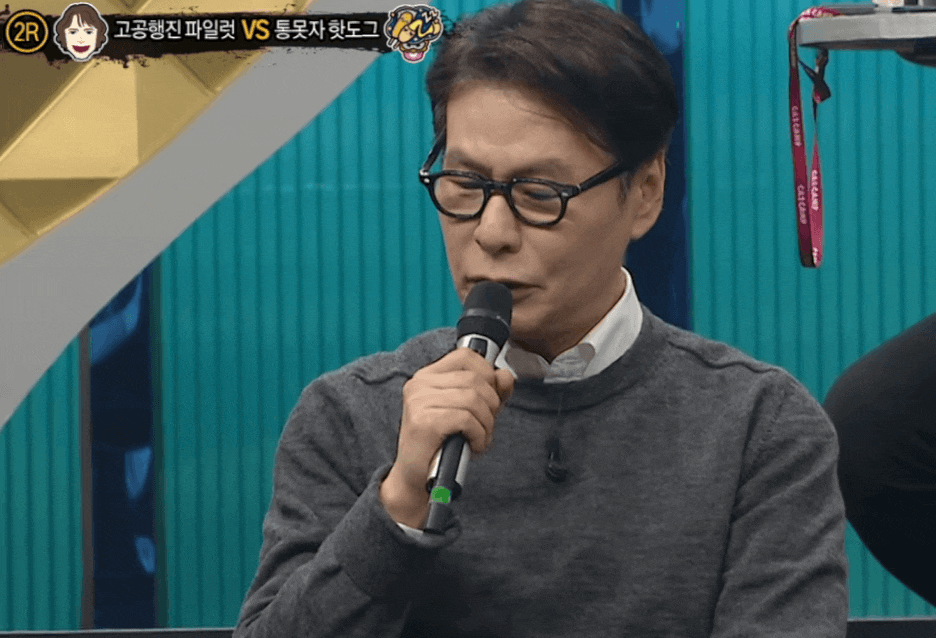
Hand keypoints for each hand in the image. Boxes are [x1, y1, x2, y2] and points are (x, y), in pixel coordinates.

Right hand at [380, 347, 514, 527]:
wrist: (417, 479)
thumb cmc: (443, 444)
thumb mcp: (472, 412)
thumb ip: (490, 391)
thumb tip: (505, 376)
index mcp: (427, 376)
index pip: (466, 356)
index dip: (488, 374)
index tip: (489, 398)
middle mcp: (419, 384)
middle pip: (475, 379)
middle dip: (491, 405)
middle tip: (485, 426)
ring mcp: (418, 402)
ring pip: (474, 399)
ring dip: (487, 424)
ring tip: (479, 439)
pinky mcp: (424, 422)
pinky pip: (467, 419)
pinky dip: (479, 435)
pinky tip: (473, 446)